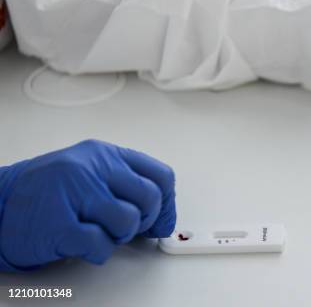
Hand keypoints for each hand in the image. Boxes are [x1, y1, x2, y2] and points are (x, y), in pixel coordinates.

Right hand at [0, 140, 175, 270]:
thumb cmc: (48, 192)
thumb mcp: (92, 174)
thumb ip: (128, 187)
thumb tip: (164, 217)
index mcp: (105, 155)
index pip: (161, 175)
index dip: (167, 203)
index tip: (159, 218)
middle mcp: (92, 169)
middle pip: (150, 198)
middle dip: (143, 221)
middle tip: (124, 227)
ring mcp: (74, 193)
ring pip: (128, 221)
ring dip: (118, 236)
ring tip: (97, 231)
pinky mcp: (58, 224)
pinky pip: (100, 245)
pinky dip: (98, 251)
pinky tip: (83, 242)